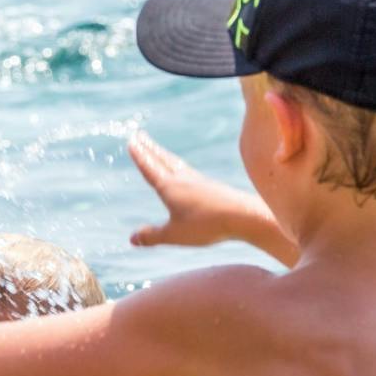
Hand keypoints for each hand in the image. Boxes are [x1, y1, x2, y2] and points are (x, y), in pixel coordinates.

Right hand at [127, 132, 282, 250]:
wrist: (243, 216)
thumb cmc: (206, 225)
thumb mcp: (174, 235)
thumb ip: (152, 236)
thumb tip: (132, 239)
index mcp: (169, 187)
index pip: (150, 168)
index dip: (140, 156)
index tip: (133, 141)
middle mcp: (183, 179)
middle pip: (162, 160)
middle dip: (149, 149)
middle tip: (140, 136)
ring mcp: (198, 181)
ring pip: (176, 164)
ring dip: (164, 155)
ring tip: (157, 150)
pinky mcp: (211, 187)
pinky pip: (189, 172)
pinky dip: (179, 167)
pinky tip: (183, 172)